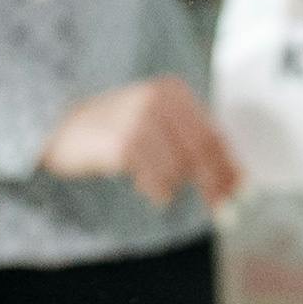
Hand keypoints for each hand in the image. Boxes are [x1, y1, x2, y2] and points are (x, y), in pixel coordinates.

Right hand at [45, 77, 241, 208]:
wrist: (60, 126)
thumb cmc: (112, 129)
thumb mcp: (153, 122)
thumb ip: (189, 143)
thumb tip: (234, 178)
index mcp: (173, 91)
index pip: (213, 135)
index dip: (229, 167)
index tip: (242, 192)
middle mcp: (158, 100)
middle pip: (202, 152)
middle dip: (215, 184)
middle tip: (225, 212)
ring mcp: (139, 119)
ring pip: (179, 168)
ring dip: (173, 185)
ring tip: (156, 185)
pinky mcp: (122, 142)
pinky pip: (155, 178)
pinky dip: (156, 189)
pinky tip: (146, 187)